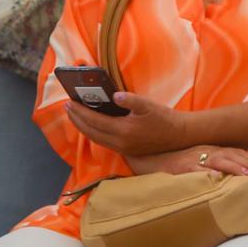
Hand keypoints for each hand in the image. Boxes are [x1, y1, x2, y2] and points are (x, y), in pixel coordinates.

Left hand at [63, 91, 188, 155]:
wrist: (179, 136)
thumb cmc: (165, 118)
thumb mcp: (148, 105)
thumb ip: (130, 100)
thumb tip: (115, 96)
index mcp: (124, 130)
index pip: (94, 121)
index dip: (80, 112)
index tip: (69, 102)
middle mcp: (120, 142)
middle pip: (90, 132)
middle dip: (76, 120)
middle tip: (68, 108)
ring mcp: (123, 148)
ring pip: (95, 139)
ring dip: (83, 127)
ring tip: (75, 116)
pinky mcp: (127, 150)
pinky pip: (103, 142)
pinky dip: (93, 133)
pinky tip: (92, 125)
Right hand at [131, 145, 247, 176]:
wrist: (150, 158)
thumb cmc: (176, 163)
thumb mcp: (199, 161)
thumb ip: (215, 166)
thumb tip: (232, 177)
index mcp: (212, 149)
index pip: (237, 153)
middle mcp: (206, 151)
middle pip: (233, 155)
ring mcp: (194, 158)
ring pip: (219, 160)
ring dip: (235, 167)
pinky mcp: (182, 166)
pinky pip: (197, 169)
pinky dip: (208, 172)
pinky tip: (218, 177)